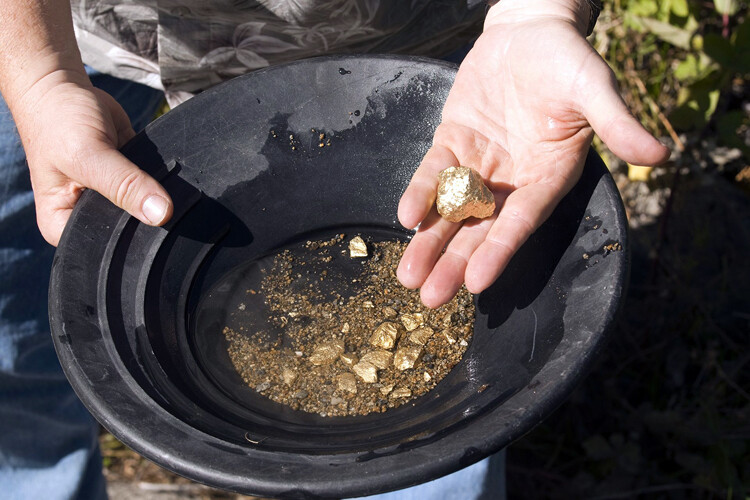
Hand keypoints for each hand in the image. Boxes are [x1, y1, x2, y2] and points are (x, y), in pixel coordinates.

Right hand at [12, 70, 172, 245]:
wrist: (64, 89)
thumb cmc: (58, 120)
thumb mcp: (87, 154)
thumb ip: (123, 184)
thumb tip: (160, 213)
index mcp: (62, 224)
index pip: (105, 246)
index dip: (130, 236)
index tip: (153, 218)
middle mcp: (86, 218)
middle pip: (128, 230)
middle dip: (146, 213)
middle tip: (155, 190)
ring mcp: (110, 201)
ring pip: (145, 210)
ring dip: (158, 195)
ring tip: (156, 174)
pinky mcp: (129, 182)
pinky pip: (154, 189)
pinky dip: (162, 179)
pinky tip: (163, 168)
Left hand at [397, 2, 668, 307]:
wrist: (530, 31)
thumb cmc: (568, 59)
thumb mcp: (594, 86)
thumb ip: (617, 122)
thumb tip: (660, 155)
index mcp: (548, 176)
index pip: (522, 221)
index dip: (500, 250)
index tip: (478, 282)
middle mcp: (512, 180)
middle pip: (480, 229)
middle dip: (455, 263)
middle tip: (430, 299)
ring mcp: (480, 164)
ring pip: (451, 210)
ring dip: (430, 242)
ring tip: (408, 276)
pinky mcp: (453, 142)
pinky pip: (434, 173)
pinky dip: (421, 193)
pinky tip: (406, 217)